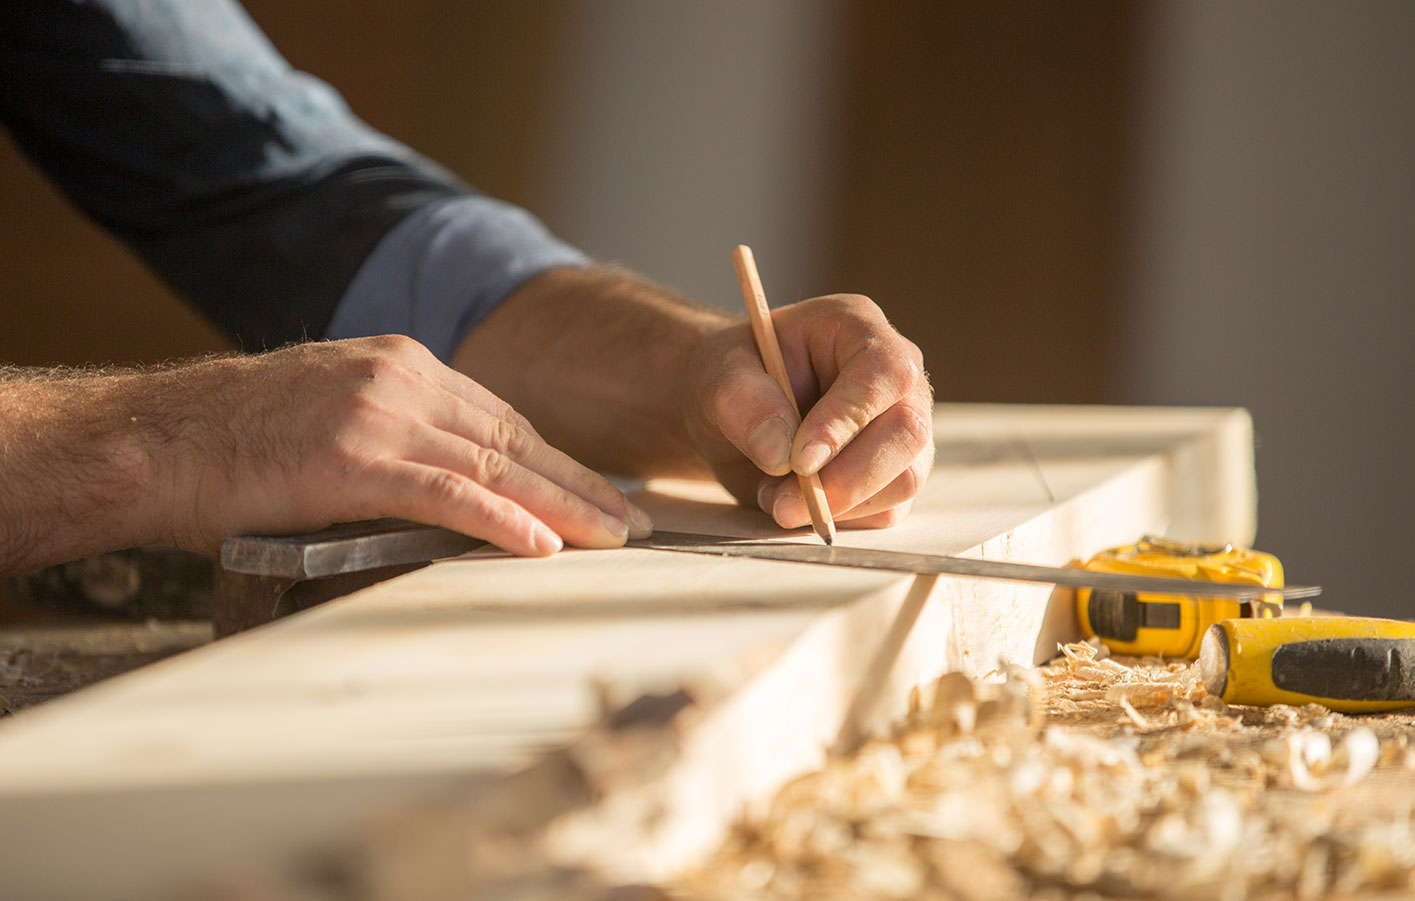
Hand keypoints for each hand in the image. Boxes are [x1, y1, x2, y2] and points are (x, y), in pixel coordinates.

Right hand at [164, 336, 651, 554]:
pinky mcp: (353, 460)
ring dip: (563, 505)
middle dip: (581, 483)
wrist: (158, 438)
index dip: (557, 460)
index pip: (502, 418)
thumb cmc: (238, 439)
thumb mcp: (333, 412)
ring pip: (496, 464)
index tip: (599, 491)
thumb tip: (453, 478)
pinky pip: (447, 493)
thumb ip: (398, 432)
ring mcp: (379, 416)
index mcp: (403, 365)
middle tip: (633, 520)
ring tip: (612, 538)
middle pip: (515, 438)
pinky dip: (502, 520)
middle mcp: (402, 380)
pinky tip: (542, 545)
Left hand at [683, 294, 933, 529]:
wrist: (731, 414)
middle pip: (908, 432)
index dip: (848, 418)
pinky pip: (886, 510)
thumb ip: (743, 401)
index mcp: (857, 329)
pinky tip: (794, 503)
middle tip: (785, 502)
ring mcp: (900, 429)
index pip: (885, 370)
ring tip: (775, 498)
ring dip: (838, 505)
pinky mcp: (893, 475)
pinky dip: (838, 518)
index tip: (801, 460)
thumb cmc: (731, 378)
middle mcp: (893, 379)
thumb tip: (779, 454)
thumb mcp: (718, 375)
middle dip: (848, 478)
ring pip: (904, 479)